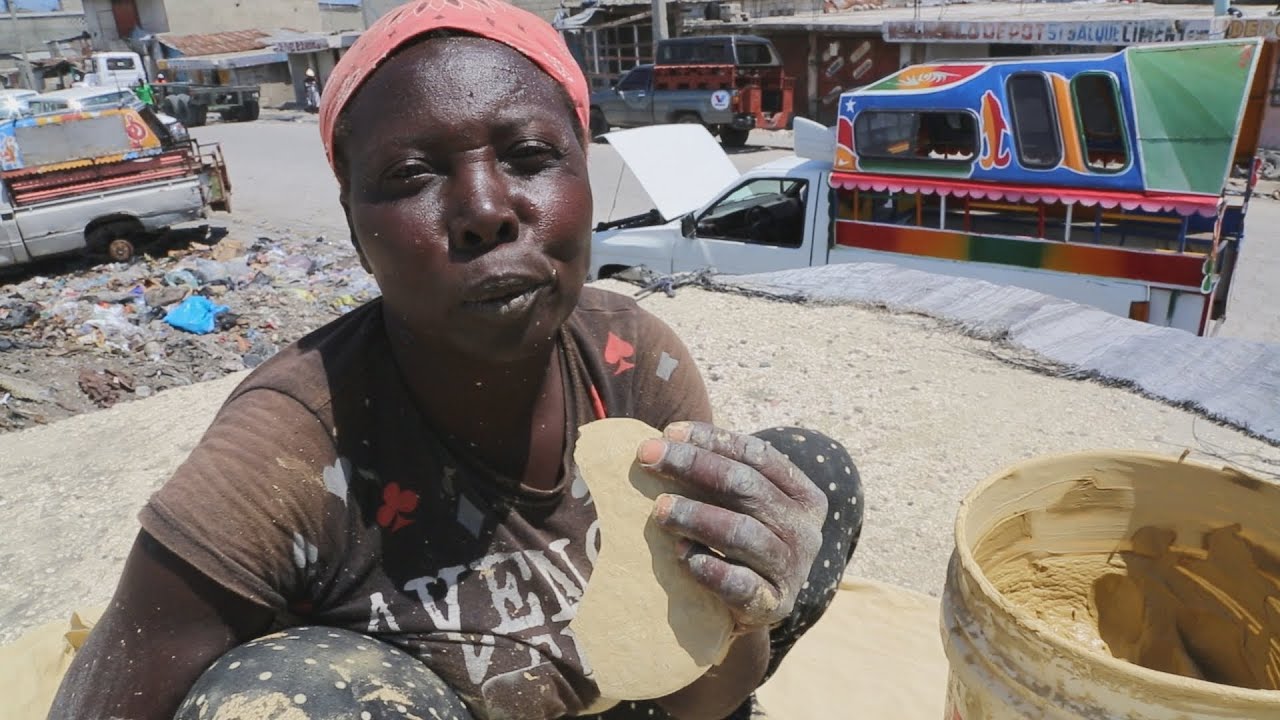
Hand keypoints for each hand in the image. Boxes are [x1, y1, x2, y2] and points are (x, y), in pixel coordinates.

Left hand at [636, 421, 827, 632]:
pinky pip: (741, 584)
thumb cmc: (738, 544)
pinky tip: (682, 554)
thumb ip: (717, 476)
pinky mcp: (774, 605)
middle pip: (748, 487)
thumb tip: (662, 442)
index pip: (758, 455)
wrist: (751, 611)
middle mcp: (804, 529)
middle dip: (694, 466)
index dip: (714, 440)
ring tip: (660, 510)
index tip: (670, 433)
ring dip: (697, 516)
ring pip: (743, 533)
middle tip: (649, 458)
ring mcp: (793, 569)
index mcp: (803, 495)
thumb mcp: (740, 506)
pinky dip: (710, 567)